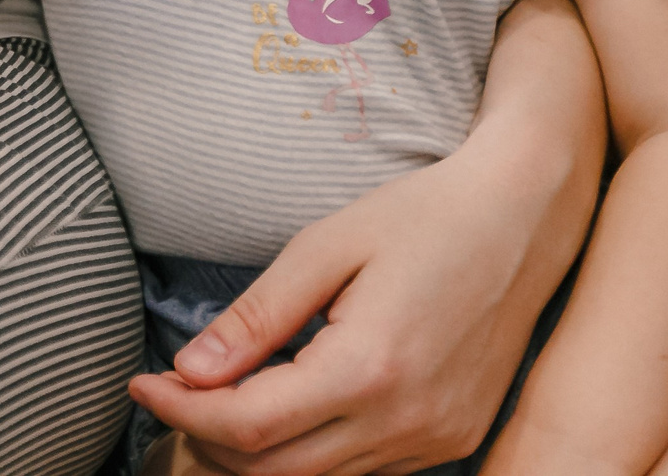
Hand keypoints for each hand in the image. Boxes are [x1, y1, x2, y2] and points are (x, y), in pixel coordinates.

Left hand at [130, 125, 595, 474]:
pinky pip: (362, 472)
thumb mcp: (325, 246)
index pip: (248, 427)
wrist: (524, 218)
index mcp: (370, 367)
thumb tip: (190, 371)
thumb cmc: (422, 216)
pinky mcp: (453, 440)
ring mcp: (436, 439)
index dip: (182, 413)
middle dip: (207, 443)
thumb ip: (255, 318)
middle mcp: (407, 421)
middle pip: (275, 472)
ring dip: (255, 454)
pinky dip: (309, 453)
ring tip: (216, 400)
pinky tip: (286, 403)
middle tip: (171, 393)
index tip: (143, 382)